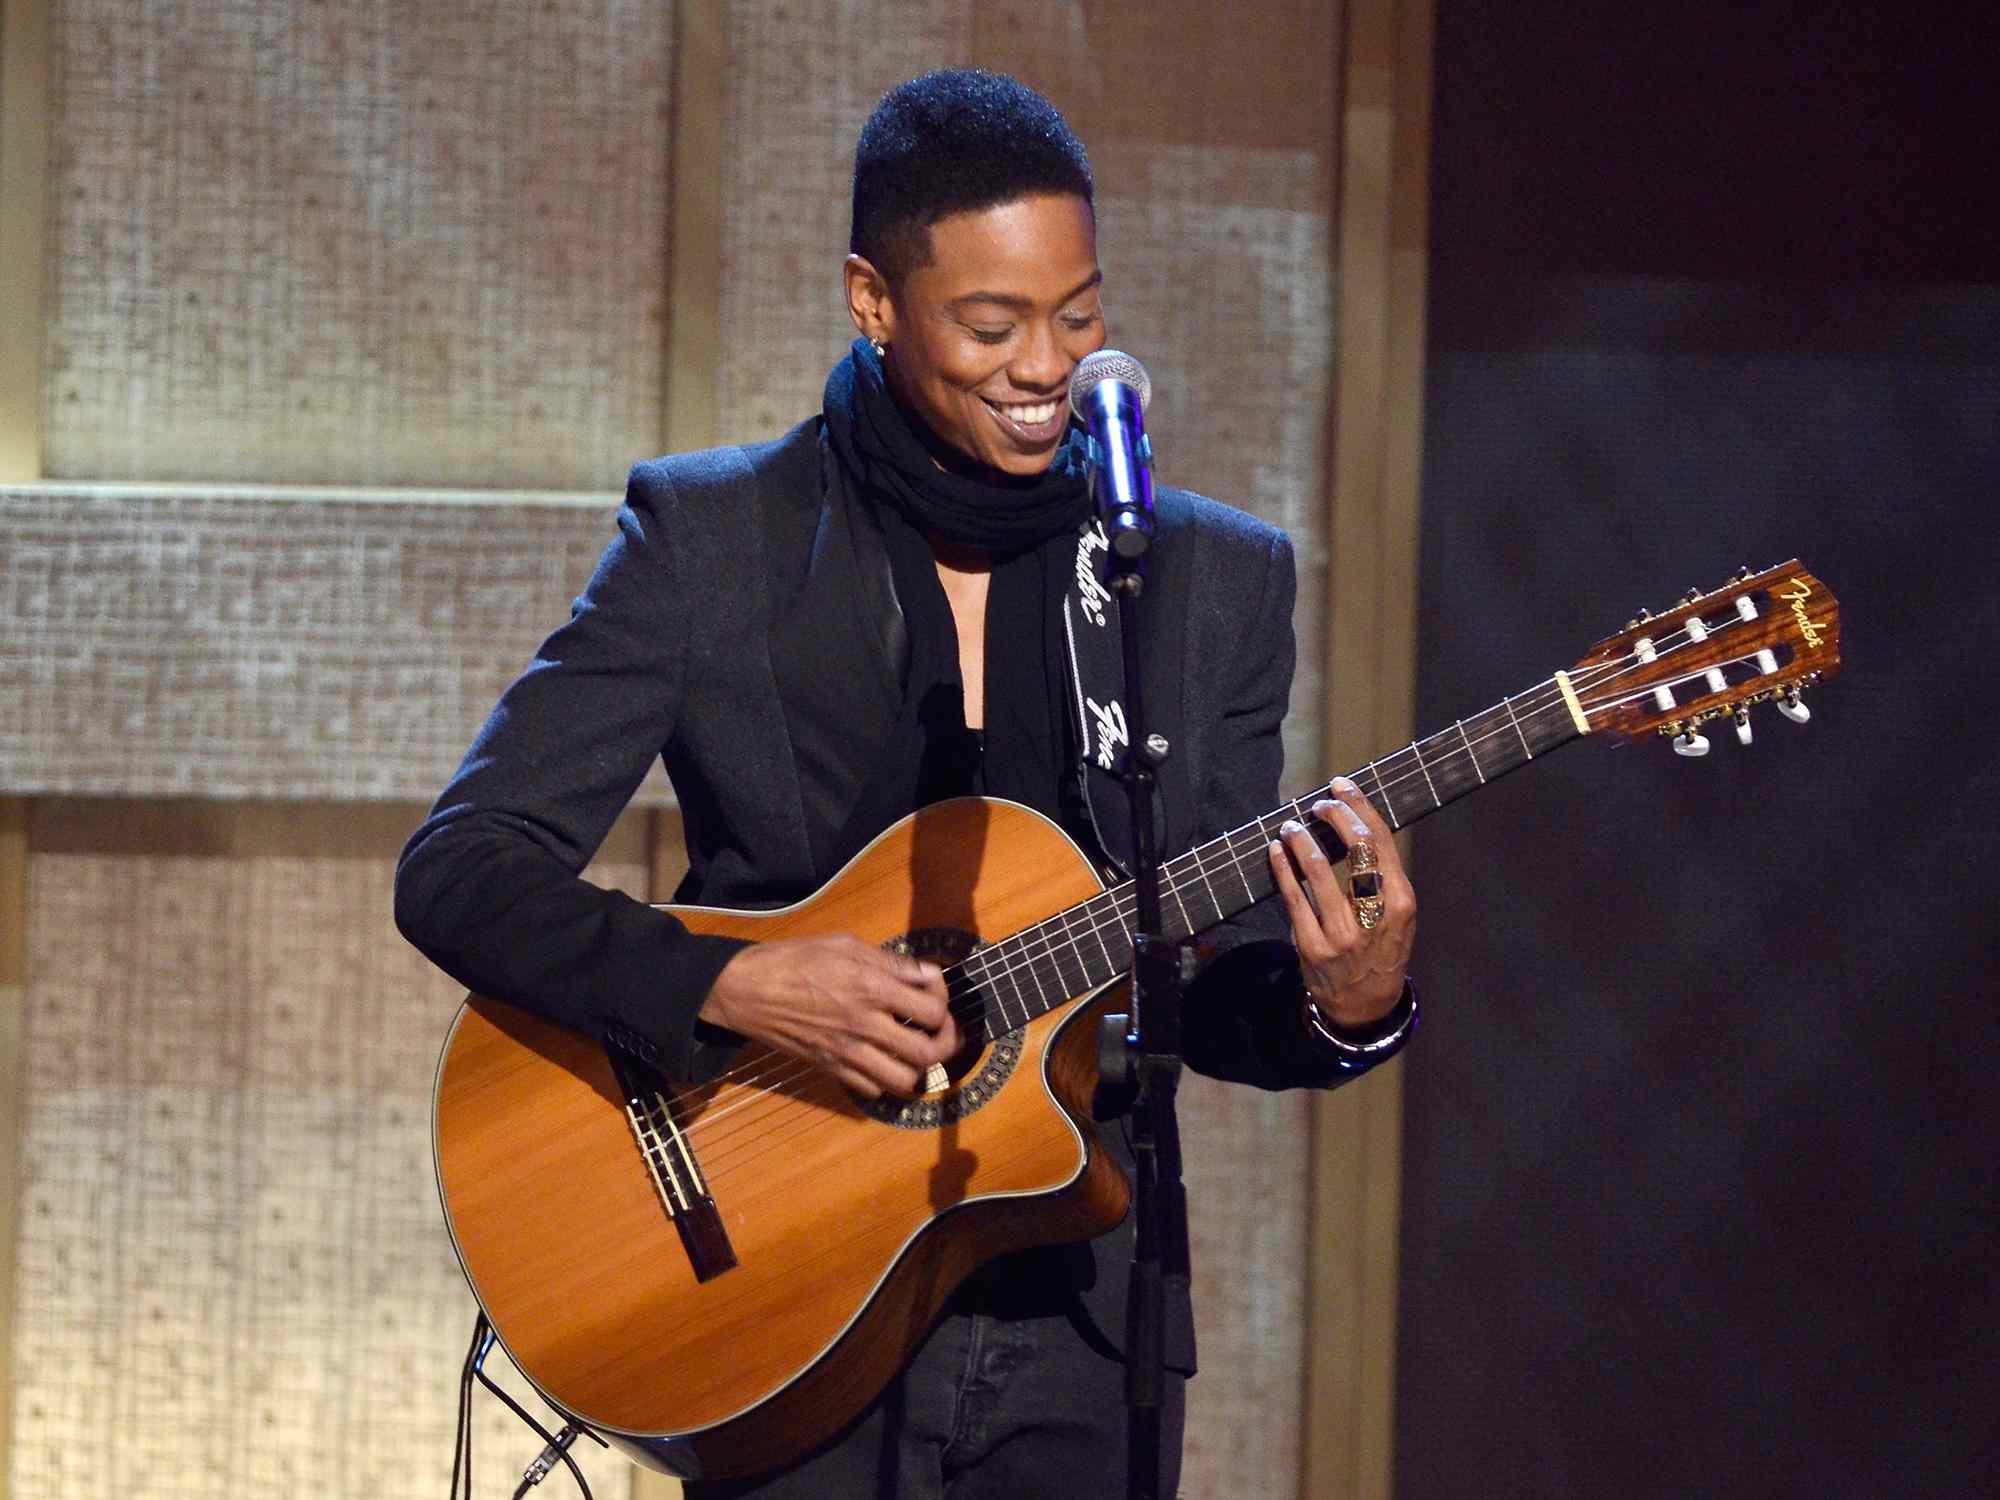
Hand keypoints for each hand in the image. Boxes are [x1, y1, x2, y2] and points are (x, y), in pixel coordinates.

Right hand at [698, 935, 960, 1097]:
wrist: (747, 990)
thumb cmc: (793, 960)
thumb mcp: (844, 944)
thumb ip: (890, 962)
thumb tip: (926, 973)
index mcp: (871, 987)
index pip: (932, 1009)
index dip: (944, 999)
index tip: (935, 990)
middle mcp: (864, 1024)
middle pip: (927, 1052)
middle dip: (946, 1042)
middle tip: (942, 1030)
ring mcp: (847, 1051)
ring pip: (904, 1080)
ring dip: (919, 1068)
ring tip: (918, 1050)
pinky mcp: (831, 1068)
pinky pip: (873, 1089)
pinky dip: (886, 1079)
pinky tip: (884, 1059)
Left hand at [1266, 776, 1414, 1029]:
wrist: (1366, 1006)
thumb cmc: (1381, 948)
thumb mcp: (1398, 915)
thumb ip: (1382, 876)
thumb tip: (1353, 822)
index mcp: (1401, 902)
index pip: (1380, 840)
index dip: (1359, 806)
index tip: (1341, 787)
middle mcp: (1375, 915)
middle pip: (1355, 847)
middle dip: (1333, 815)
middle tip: (1318, 805)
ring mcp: (1342, 933)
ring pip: (1317, 869)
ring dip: (1299, 839)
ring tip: (1290, 827)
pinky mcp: (1312, 946)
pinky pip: (1292, 896)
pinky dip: (1281, 867)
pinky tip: (1276, 852)